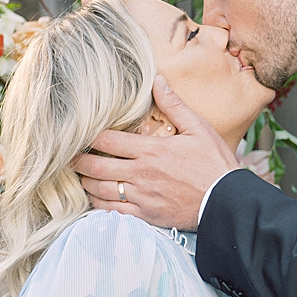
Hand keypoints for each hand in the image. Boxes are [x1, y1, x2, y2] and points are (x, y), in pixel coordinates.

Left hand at [73, 76, 238, 229]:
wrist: (227, 202)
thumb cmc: (214, 164)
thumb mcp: (198, 128)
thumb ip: (174, 105)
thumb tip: (157, 81)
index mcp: (151, 150)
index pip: (107, 141)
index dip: (88, 137)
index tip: (79, 134)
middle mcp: (141, 173)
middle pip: (96, 167)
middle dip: (78, 161)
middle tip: (69, 157)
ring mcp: (142, 197)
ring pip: (100, 190)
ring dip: (86, 183)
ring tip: (80, 176)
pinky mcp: (146, 216)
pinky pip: (113, 211)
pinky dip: (99, 205)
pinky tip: (96, 199)